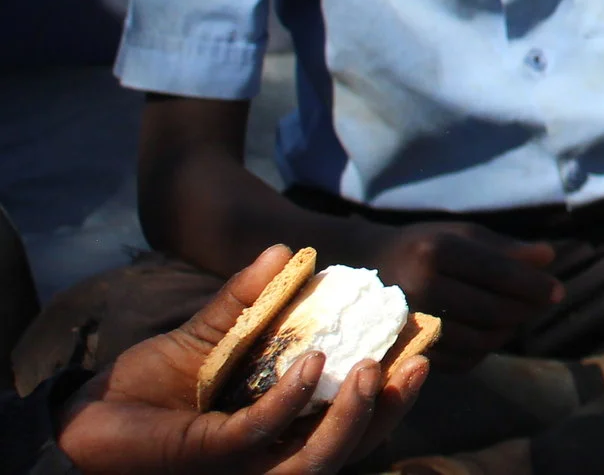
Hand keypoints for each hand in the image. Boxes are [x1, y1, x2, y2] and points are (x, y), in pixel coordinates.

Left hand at [54, 243, 427, 473]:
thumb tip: (291, 250)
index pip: (349, 423)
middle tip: (417, 362)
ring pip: (317, 460)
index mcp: (279, 431)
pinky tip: (310, 365)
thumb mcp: (207, 336)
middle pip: (348, 448)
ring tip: (372, 368)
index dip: (390, 395)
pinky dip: (290, 402)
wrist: (84, 412)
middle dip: (389, 410)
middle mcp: (267, 456)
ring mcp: (240, 464)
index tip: (420, 350)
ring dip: (353, 418)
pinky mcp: (208, 458)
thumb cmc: (146, 386)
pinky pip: (260, 434)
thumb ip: (249, 301)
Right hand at [361, 221, 561, 369]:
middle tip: (544, 303)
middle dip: (526, 309)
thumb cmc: (424, 245)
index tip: (559, 291)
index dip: (533, 284)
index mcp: (434, 252)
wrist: (366, 270)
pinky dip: (485, 349)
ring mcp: (409, 323)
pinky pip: (460, 360)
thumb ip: (505, 248)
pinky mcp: (406, 350)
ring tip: (519, 315)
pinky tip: (492, 331)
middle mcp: (419, 288)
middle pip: (491, 310)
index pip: (497, 273)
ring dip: (509, 330)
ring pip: (479, 340)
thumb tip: (550, 257)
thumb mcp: (461, 234)